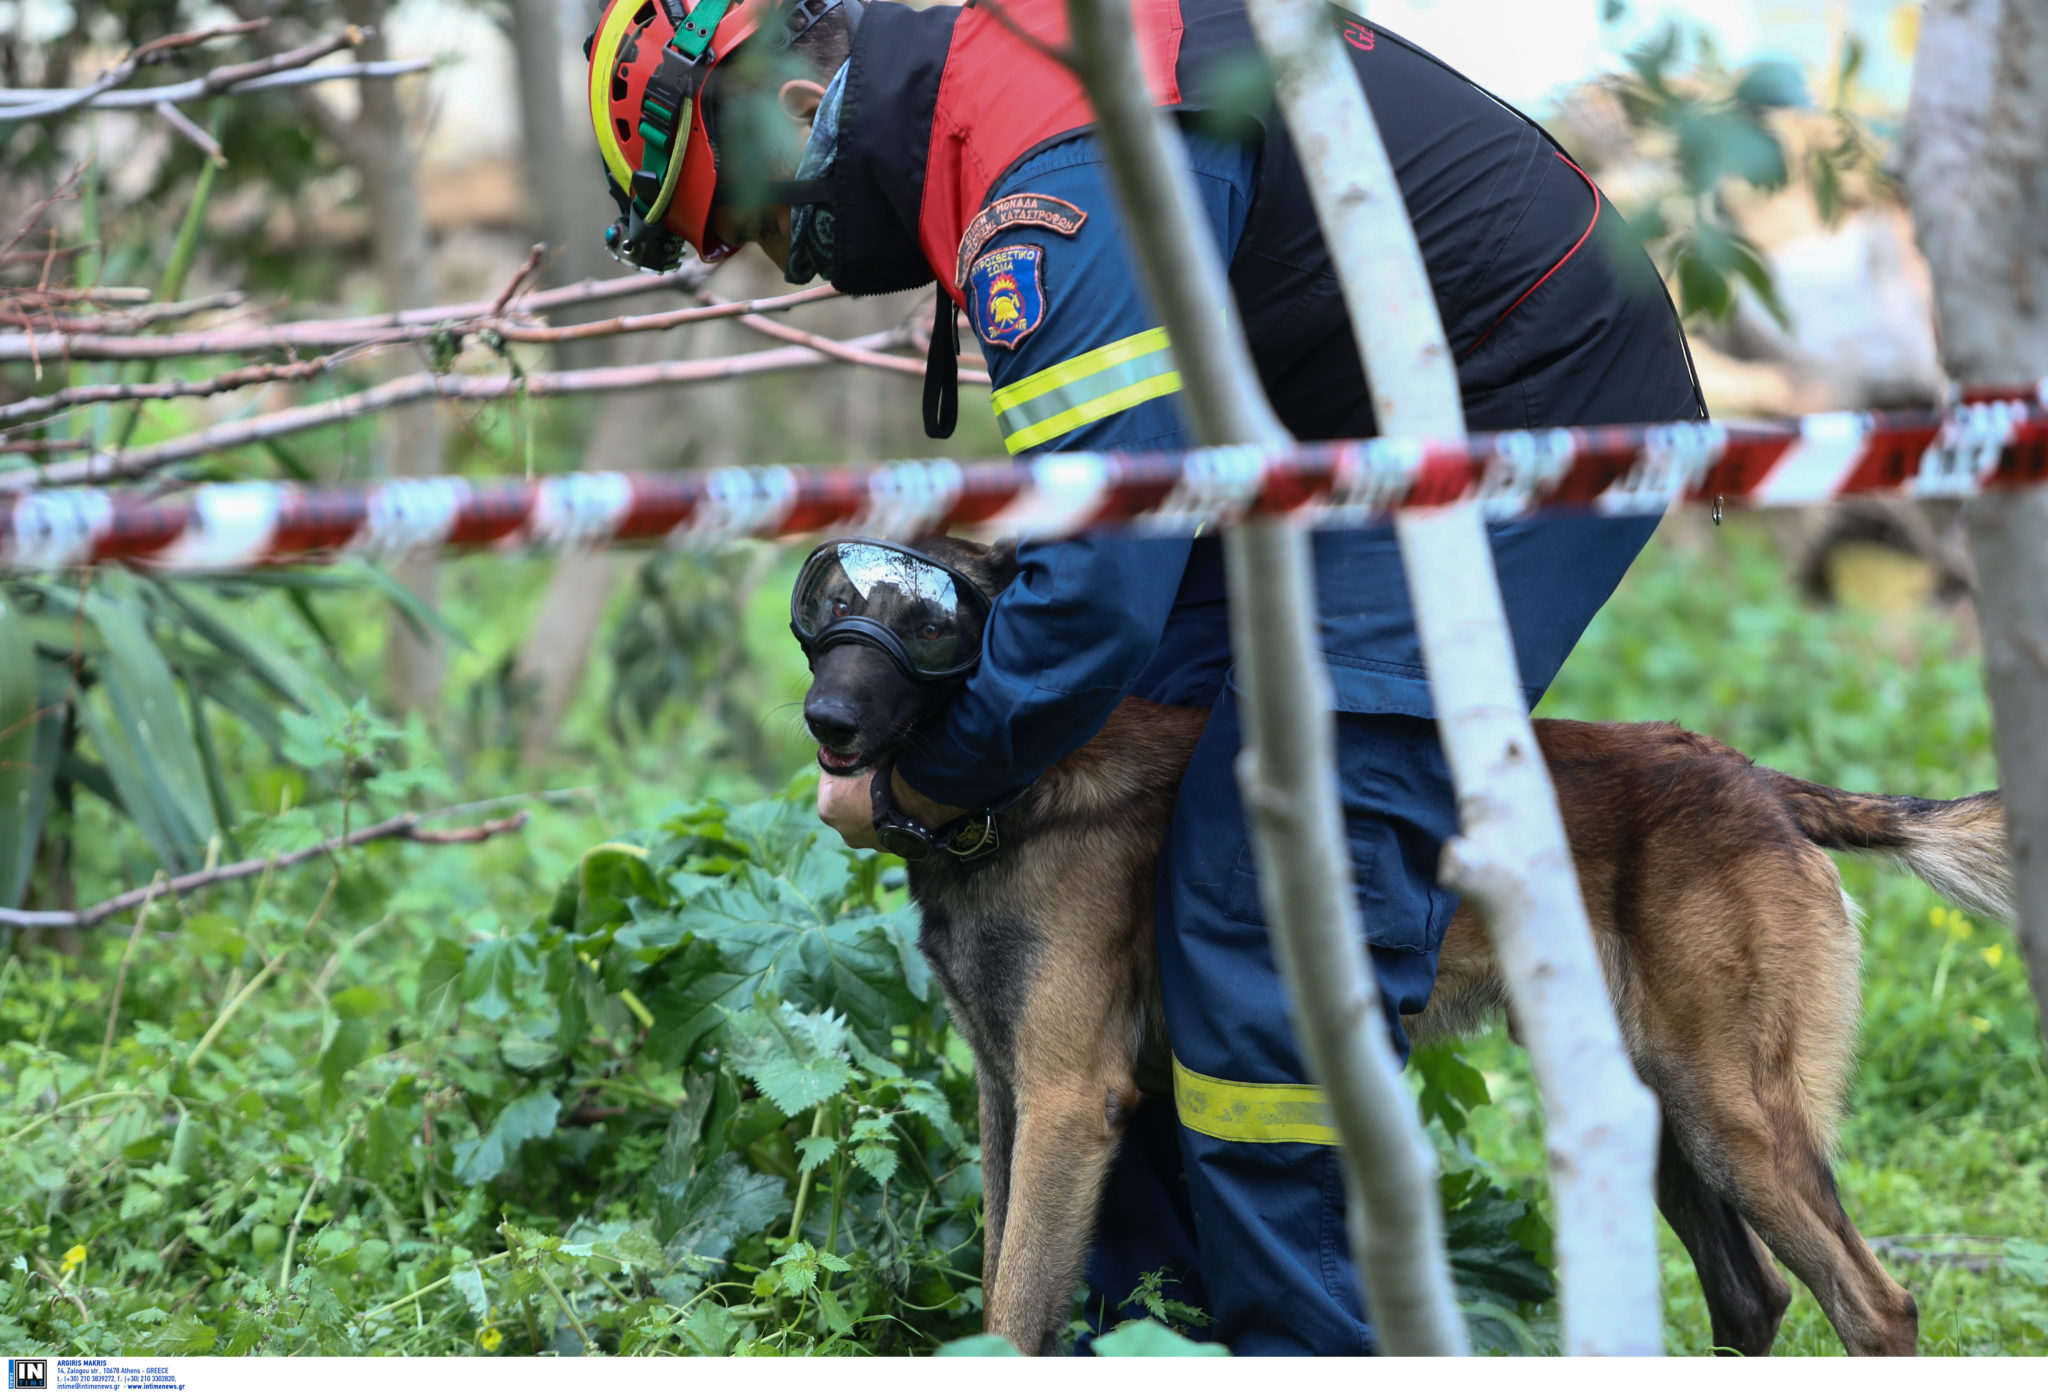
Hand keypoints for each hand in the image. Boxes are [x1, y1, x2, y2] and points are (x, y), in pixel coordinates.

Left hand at [815, 765, 967, 851]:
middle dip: (856, 789)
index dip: (839, 766)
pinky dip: (891, 815)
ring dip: (874, 805)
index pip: (827, 781)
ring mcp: (869, 842)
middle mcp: (844, 832)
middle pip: (847, 803)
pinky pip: (887, 825)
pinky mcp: (890, 846)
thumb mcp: (856, 759)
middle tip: (872, 772)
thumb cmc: (881, 776)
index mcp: (827, 811)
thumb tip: (838, 751)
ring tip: (888, 787)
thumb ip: (844, 759)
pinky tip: (899, 801)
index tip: (851, 757)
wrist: (914, 798)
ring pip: (868, 817)